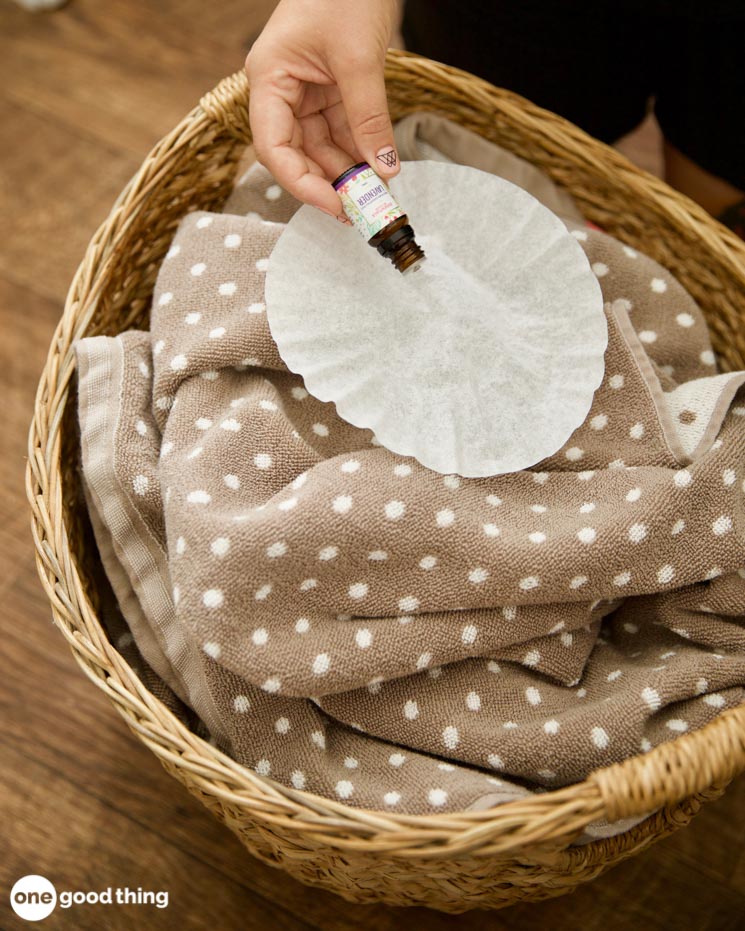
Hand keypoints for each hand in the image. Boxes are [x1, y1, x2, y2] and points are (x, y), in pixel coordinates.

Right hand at [245, 0, 399, 218]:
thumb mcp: (358, 59)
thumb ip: (369, 119)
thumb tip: (384, 170)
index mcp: (269, 79)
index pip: (274, 147)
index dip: (301, 184)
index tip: (334, 205)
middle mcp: (282, 91)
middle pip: (297, 154)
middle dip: (327, 183)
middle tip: (360, 211)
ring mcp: (306, 92)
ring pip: (322, 147)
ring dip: (347, 172)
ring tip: (374, 196)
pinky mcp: (331, 90)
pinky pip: (342, 131)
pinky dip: (360, 151)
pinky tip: (379, 170)